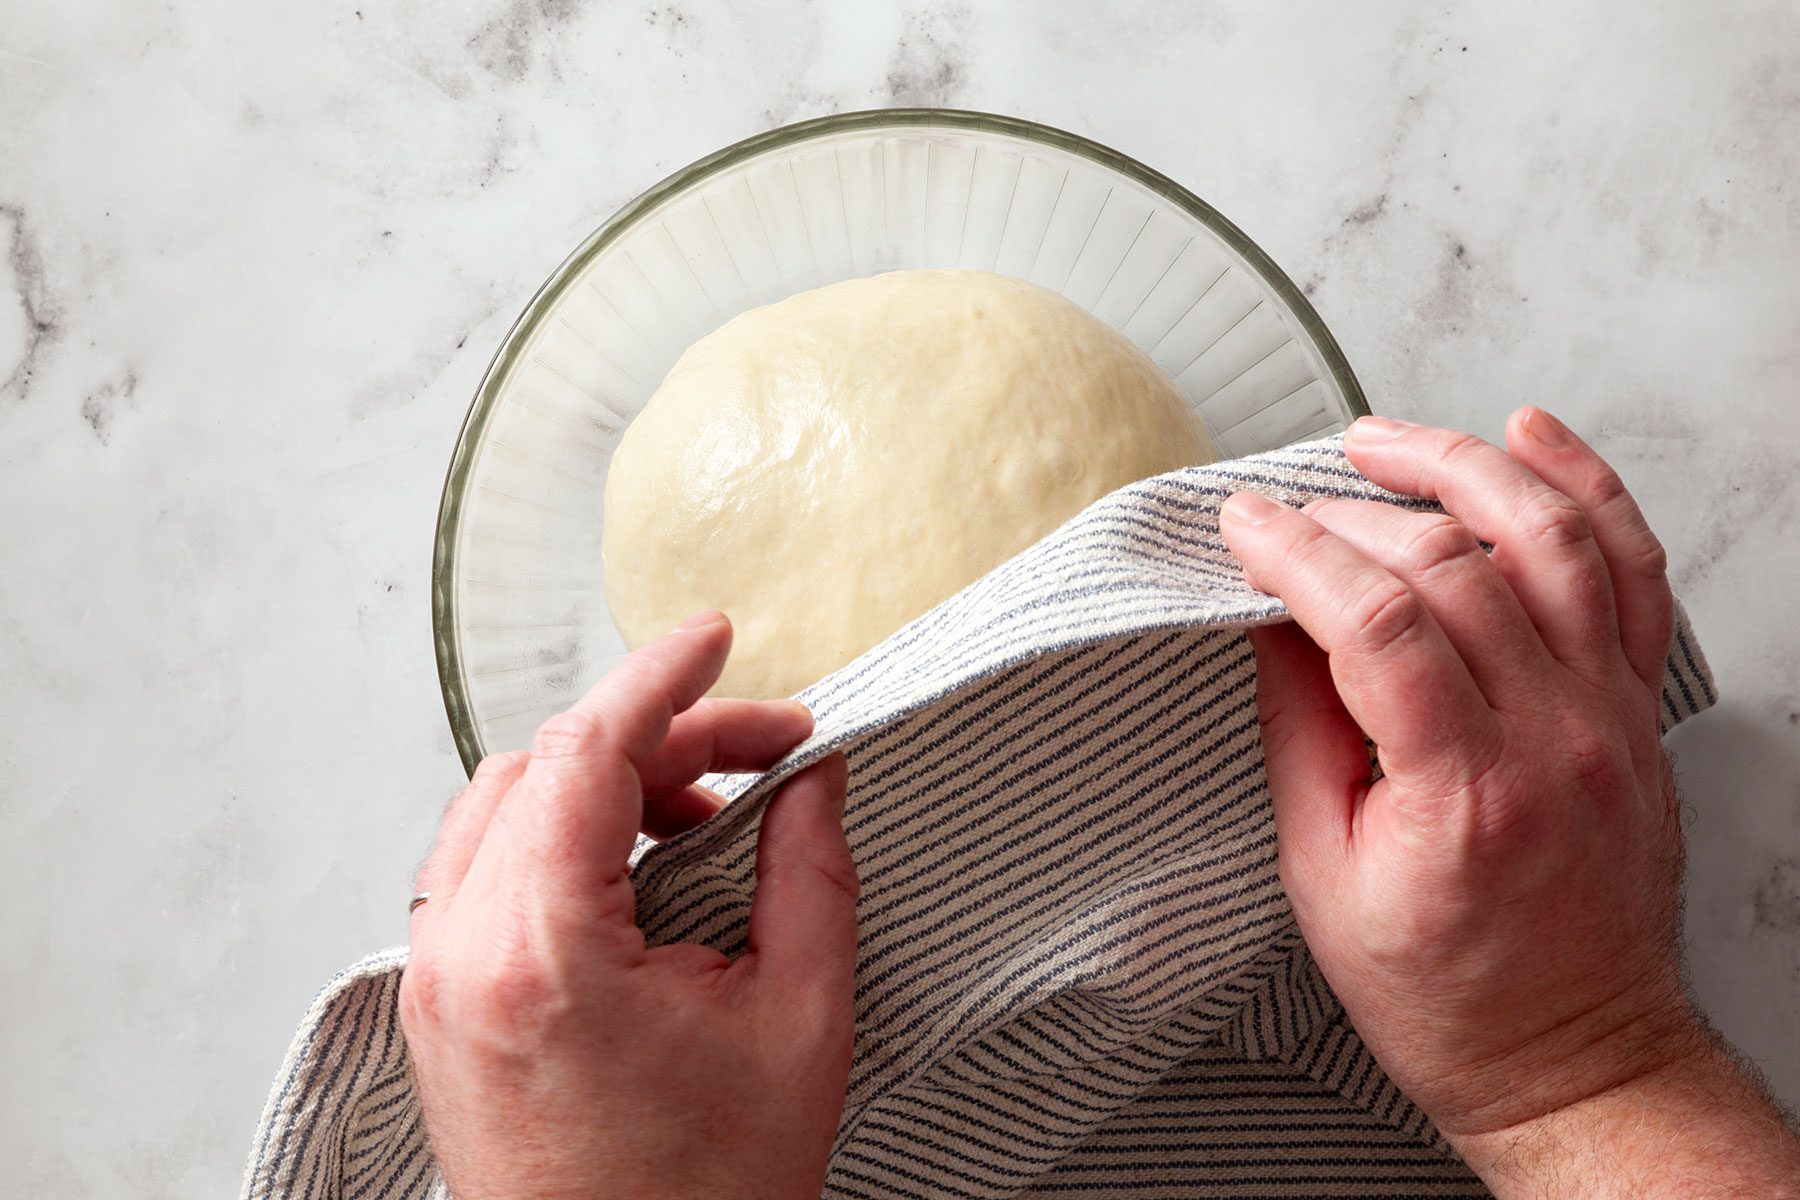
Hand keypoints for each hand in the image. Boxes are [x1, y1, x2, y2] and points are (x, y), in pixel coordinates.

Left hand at [399, 613, 858, 1199]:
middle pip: (545, 769)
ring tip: (704, 820)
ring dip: (604, 786)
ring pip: (502, 809)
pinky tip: (635, 869)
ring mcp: (433, 983)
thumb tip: (809, 780)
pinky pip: (482, 871)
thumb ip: (811, 876)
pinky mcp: (437, 1008)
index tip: (717, 635)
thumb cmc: (707, 1195)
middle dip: (658, 739)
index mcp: (543, 953)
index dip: (663, 678)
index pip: (587, 753)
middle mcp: (461, 956)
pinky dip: (558, 838)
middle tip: (759, 756)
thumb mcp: (798, 1024)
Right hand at [1221, 410, 1799, 1194]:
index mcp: (1466, 793)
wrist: (1573, 1053)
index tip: (1242, 525)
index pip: (1380, 623)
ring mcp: (1612, 714)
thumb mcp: (1321, 875)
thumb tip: (1274, 617)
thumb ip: (1301, 731)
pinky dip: (1585, 485)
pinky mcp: (1637, 705)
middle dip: (1351, 515)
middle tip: (1285, 510)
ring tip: (1381, 440)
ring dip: (1462, 465)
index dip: (1299, 554)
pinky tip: (1530, 434)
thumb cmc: (1442, 991)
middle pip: (1457, 565)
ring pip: (1552, 536)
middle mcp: (1556, 737)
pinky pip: (1633, 567)